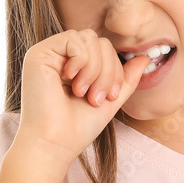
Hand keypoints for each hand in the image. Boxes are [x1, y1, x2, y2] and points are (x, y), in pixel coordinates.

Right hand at [13, 29, 151, 168]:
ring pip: (89, 38)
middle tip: (97, 98)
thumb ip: (125, 78)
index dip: (115, 70)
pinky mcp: (39, 53)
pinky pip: (73, 39)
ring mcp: (49, 54)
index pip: (105, 49)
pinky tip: (72, 82)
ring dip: (95, 69)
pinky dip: (82, 61)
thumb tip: (144, 58)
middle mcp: (60, 56)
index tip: (110, 98)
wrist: (54, 144)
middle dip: (107, 71)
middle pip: (99, 42)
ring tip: (83, 93)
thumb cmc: (78, 128)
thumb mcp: (110, 100)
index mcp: (75, 66)